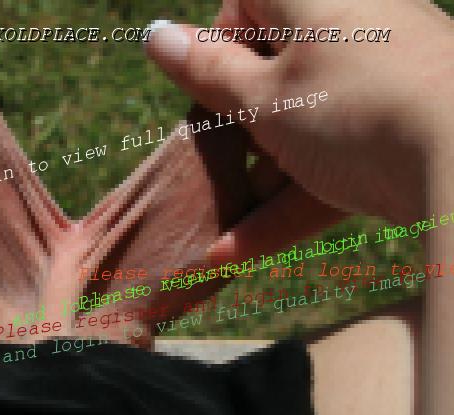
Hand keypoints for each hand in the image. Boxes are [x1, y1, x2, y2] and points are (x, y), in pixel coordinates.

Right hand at [144, 0, 453, 226]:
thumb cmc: (351, 112)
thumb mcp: (261, 98)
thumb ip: (204, 70)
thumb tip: (153, 33)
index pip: (242, 6)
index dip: (214, 53)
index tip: (206, 96)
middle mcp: (352, 25)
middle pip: (271, 73)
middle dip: (236, 129)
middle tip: (214, 165)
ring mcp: (381, 78)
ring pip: (302, 125)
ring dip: (258, 178)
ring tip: (215, 230)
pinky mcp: (398, 130)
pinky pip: (336, 157)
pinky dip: (293, 199)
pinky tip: (235, 252)